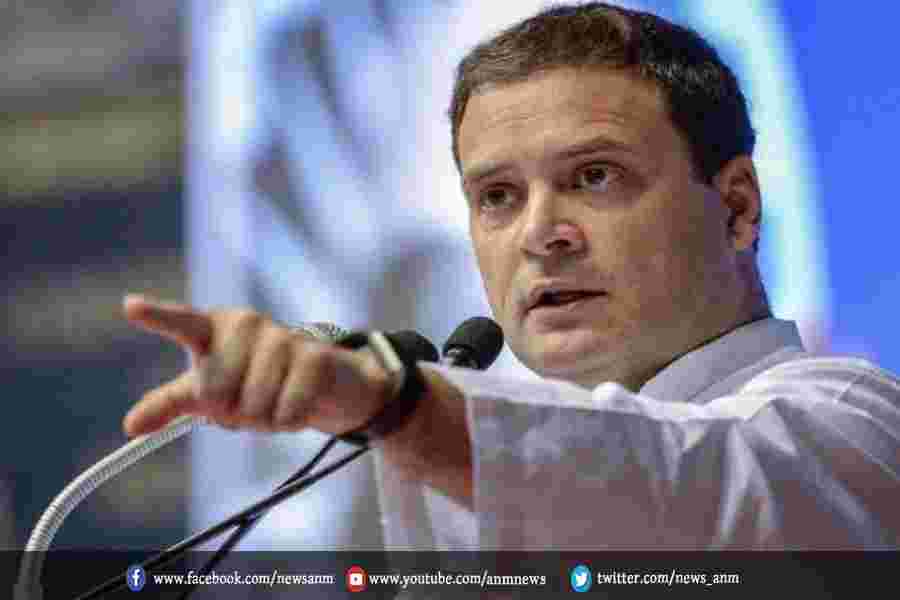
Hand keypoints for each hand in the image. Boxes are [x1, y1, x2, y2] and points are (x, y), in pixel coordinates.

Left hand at [121, 294, 391, 437]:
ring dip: (263, 419)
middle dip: (232, 412)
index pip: (182, 322)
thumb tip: (129, 425)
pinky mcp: (314, 357)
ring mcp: (282, 336)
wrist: (325, 383)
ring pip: (253, 406)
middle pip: (216, 393)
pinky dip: (289, 421)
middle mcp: (246, 324)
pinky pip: (285, 412)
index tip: (129, 306)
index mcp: (214, 328)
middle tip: (250, 400)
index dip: (157, 315)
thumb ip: (170, 403)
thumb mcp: (210, 392)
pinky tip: (298, 405)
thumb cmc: (258, 382)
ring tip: (277, 400)